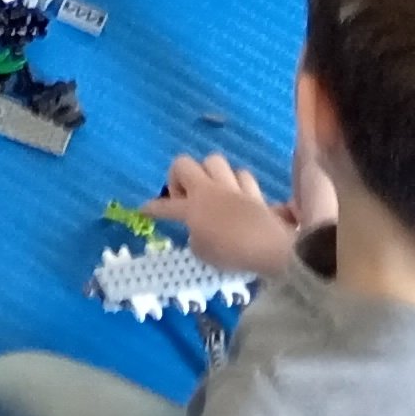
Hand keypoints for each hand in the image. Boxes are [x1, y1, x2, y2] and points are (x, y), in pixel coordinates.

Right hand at [152, 154, 302, 278]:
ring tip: (212, 191)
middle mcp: (209, 191)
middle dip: (178, 176)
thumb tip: (199, 232)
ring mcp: (233, 189)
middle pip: (184, 163)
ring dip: (211, 174)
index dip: (152, 208)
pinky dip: (238, 183)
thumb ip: (196, 239)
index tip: (143, 209)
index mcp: (192, 207)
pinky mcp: (255, 193)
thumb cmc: (232, 253)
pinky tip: (238, 195)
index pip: (165, 206)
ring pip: (215, 162)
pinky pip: (242, 177)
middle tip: (184, 196)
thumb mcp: (204, 253)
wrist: (271, 249)